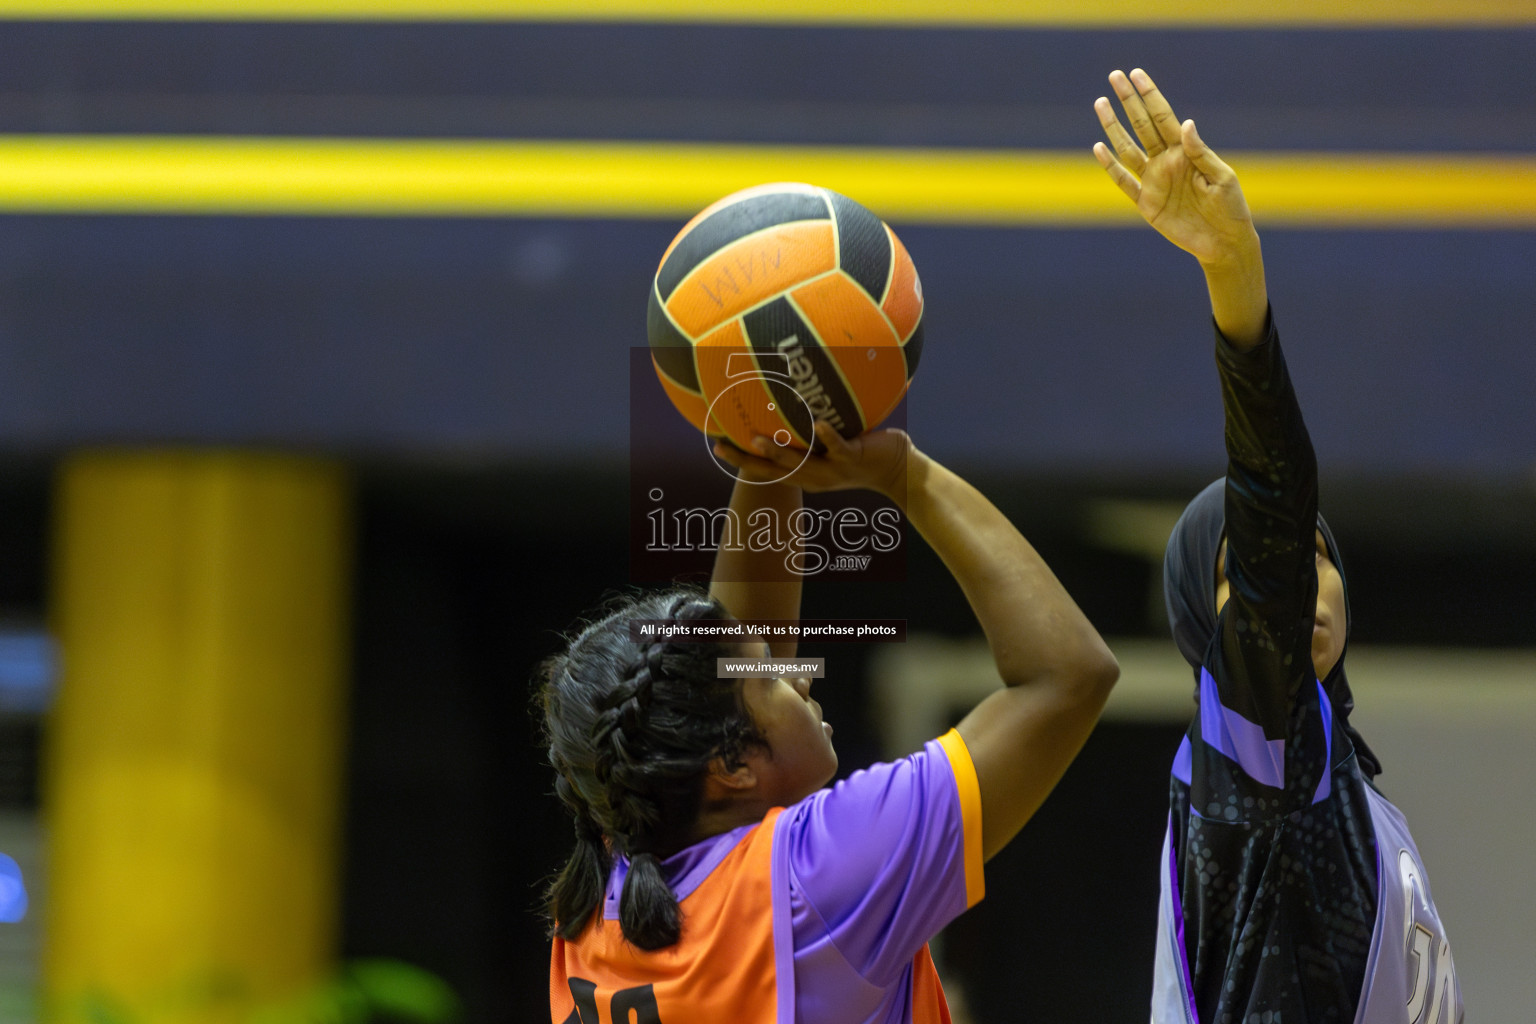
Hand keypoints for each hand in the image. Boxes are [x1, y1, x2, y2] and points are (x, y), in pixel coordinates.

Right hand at [713, 421, 912, 499]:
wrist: (898, 470)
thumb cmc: (862, 451)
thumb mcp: (831, 445)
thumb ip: (812, 430)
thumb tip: (796, 395)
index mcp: (806, 474)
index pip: (767, 470)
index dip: (741, 460)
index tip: (717, 447)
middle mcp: (814, 477)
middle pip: (774, 470)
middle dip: (748, 460)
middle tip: (723, 447)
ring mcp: (833, 470)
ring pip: (800, 463)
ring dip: (779, 452)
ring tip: (758, 438)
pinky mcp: (853, 459)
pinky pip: (838, 448)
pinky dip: (828, 437)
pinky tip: (819, 424)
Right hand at [1092, 68, 1257, 268]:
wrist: (1223, 242)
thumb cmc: (1230, 208)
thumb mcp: (1222, 178)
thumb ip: (1200, 151)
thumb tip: (1186, 123)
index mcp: (1186, 151)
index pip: (1164, 117)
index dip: (1150, 95)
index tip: (1136, 74)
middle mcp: (1166, 161)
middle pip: (1142, 125)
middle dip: (1128, 101)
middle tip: (1115, 76)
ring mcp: (1154, 181)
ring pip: (1127, 148)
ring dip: (1113, 127)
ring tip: (1100, 103)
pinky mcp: (1146, 204)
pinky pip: (1124, 182)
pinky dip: (1111, 167)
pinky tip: (1099, 148)